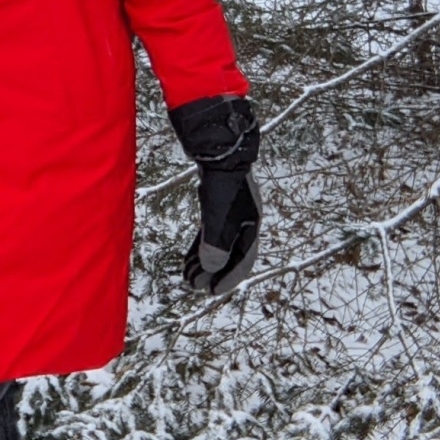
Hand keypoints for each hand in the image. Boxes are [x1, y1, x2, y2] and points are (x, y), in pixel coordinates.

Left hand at [168, 95, 262, 295]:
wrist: (219, 147)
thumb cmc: (222, 181)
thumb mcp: (218, 216)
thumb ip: (215, 245)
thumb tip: (210, 271)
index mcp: (251, 225)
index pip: (243, 260)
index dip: (228, 278)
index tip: (211, 292)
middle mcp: (245, 220)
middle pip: (230, 254)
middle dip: (213, 272)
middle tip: (194, 285)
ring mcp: (232, 211)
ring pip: (219, 244)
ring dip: (204, 261)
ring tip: (188, 275)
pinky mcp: (218, 202)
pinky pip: (210, 232)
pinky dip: (200, 245)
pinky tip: (189, 256)